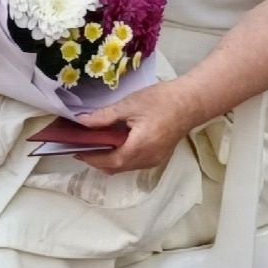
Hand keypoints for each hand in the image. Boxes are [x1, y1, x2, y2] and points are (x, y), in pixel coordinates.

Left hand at [65, 78, 198, 173]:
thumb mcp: (130, 104)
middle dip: (97, 159)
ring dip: (109, 159)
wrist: (193, 101)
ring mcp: (154, 160)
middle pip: (114, 167)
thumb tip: (81, 122)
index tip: (74, 149)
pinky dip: (122, 156)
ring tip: (98, 142)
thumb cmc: (162, 100)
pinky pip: (134, 163)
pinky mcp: (159, 157)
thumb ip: (104, 116)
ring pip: (124, 167)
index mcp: (139, 148)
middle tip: (83, 145)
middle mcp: (146, 159)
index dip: (90, 157)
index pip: (107, 161)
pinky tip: (117, 142)